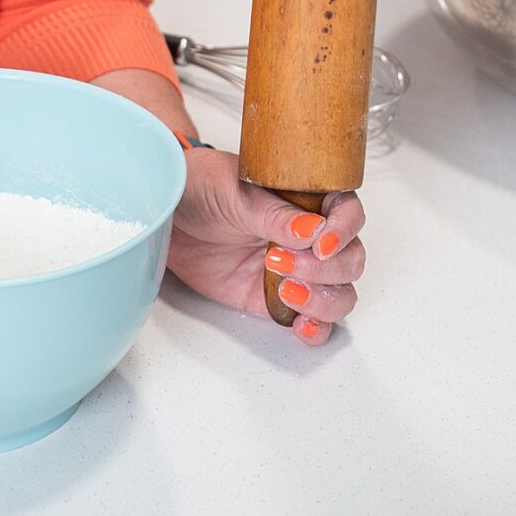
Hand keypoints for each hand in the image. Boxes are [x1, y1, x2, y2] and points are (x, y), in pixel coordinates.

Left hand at [166, 148, 365, 346]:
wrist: (165, 215)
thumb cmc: (199, 186)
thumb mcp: (234, 190)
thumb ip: (273, 214)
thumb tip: (313, 230)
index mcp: (307, 197)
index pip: (349, 214)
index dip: (344, 231)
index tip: (321, 244)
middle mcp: (309, 236)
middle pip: (350, 260)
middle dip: (327, 269)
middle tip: (280, 262)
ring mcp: (296, 269)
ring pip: (339, 293)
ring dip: (323, 299)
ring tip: (286, 291)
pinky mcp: (273, 298)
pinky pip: (311, 320)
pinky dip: (315, 328)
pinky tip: (301, 326)